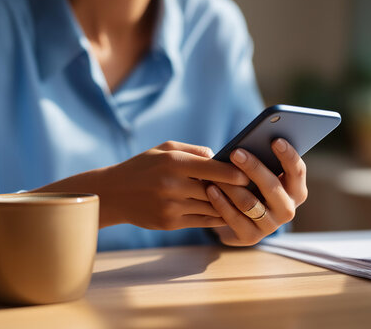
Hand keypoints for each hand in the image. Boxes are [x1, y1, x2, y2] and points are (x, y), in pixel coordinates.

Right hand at [34, 141, 248, 229]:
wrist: (114, 193)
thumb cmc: (143, 166)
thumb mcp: (164, 148)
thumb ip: (194, 151)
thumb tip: (221, 156)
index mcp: (173, 162)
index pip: (212, 168)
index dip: (235, 172)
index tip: (250, 173)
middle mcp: (172, 185)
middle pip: (215, 190)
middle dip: (236, 191)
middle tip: (256, 189)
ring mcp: (171, 206)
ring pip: (211, 208)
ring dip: (229, 205)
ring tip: (246, 202)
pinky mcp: (170, 223)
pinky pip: (202, 221)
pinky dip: (217, 217)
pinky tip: (227, 213)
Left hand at [206, 139, 307, 245]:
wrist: (241, 220)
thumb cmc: (252, 185)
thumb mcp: (261, 174)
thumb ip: (262, 161)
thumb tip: (248, 144)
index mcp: (296, 191)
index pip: (297, 171)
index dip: (288, 155)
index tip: (275, 140)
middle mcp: (287, 210)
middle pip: (272, 187)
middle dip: (253, 168)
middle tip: (235, 153)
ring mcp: (270, 226)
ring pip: (250, 203)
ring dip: (231, 186)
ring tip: (216, 172)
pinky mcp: (251, 237)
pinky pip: (234, 219)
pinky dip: (221, 202)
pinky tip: (210, 188)